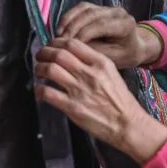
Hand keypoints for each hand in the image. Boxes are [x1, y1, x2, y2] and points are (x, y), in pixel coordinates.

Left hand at [35, 38, 166, 163]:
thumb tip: (71, 58)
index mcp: (100, 63)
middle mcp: (89, 73)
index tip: (51, 46)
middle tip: (40, 57)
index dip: (56, 42)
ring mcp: (80, 90)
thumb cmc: (121, 101)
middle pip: (58, 54)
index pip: (72, 43)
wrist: (128, 125)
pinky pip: (48, 93)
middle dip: (44, 53)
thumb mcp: (112, 74)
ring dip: (39, 69)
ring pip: (50, 70)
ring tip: (38, 72)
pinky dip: (39, 89)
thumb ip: (93, 64)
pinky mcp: (72, 107)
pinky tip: (39, 91)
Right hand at [57, 2, 161, 69]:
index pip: (99, 25)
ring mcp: (107, 7)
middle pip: (90, 14)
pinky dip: (69, 17)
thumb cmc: (125, 55)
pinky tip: (61, 29)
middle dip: (72, 28)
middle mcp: (116, 11)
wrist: (135, 46)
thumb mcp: (113, 58)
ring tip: (57, 36)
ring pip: (83, 8)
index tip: (68, 46)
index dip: (82, 34)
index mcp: (125, 24)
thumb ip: (96, 51)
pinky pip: (81, 8)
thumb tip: (73, 48)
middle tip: (59, 42)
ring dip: (68, 21)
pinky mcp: (98, 7)